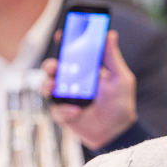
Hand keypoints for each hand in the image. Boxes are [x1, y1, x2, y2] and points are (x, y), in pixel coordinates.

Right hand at [43, 30, 137, 149]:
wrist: (117, 132)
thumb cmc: (120, 103)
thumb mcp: (120, 77)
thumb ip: (112, 57)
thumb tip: (110, 34)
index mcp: (85, 70)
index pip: (70, 53)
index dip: (63, 43)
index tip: (60, 35)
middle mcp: (72, 81)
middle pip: (53, 68)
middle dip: (50, 65)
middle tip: (54, 67)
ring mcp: (65, 98)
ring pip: (46, 87)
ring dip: (47, 85)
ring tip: (53, 88)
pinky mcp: (63, 114)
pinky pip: (56, 109)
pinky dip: (64, 110)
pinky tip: (76, 112)